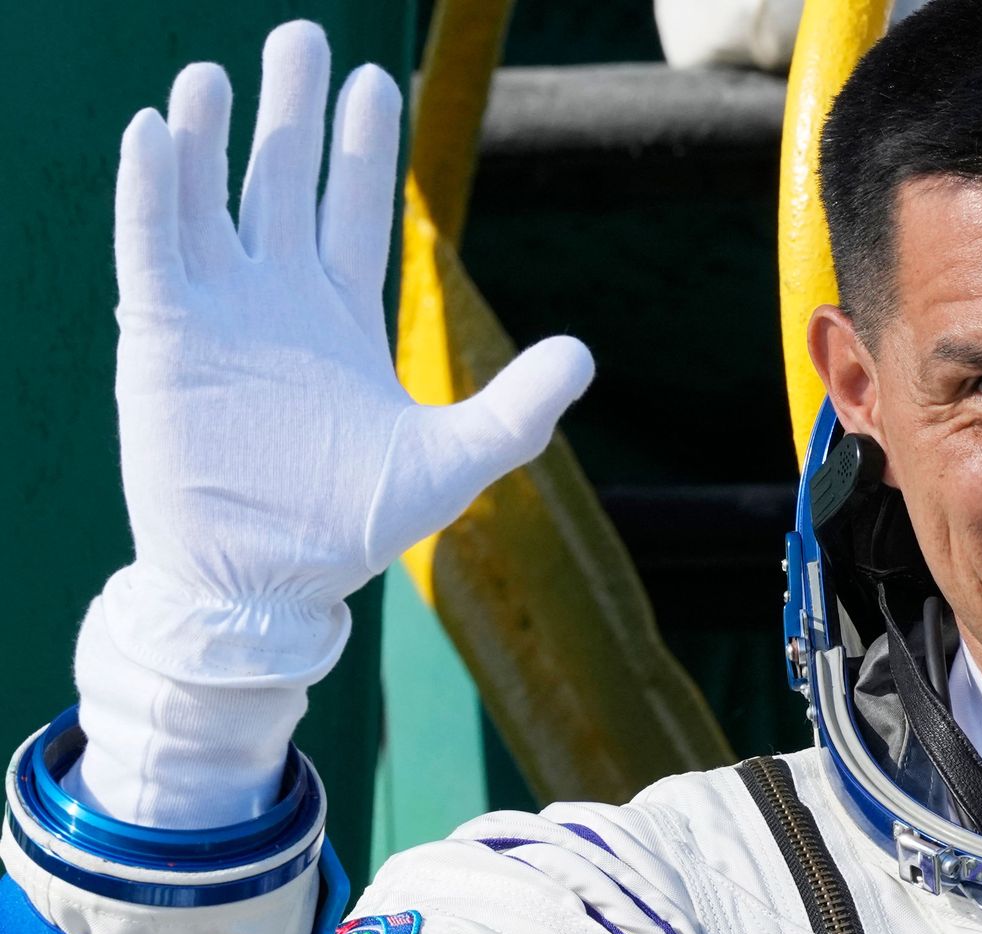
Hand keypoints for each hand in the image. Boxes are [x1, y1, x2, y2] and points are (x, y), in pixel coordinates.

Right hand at [106, 21, 591, 680]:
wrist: (266, 585)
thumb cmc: (353, 528)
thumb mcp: (453, 462)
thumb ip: (519, 408)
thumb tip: (584, 354)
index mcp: (342, 315)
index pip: (354, 208)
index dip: (362, 146)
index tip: (373, 80)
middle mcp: (278, 299)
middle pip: (283, 181)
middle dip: (293, 112)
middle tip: (301, 35)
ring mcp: (218, 312)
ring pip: (210, 199)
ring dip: (211, 135)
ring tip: (214, 70)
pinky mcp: (164, 338)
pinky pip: (152, 247)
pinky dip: (151, 190)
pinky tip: (154, 129)